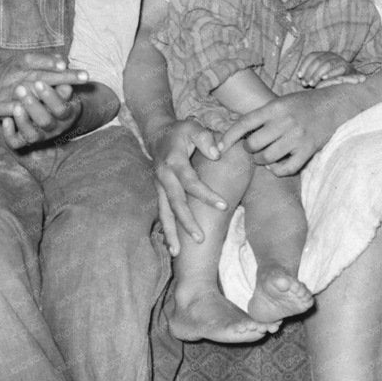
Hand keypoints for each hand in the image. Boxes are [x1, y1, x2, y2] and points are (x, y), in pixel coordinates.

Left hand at [0, 53, 86, 148]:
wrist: (21, 95)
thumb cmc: (41, 83)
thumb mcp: (49, 75)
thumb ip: (55, 71)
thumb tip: (62, 64)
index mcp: (65, 111)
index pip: (61, 108)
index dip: (51, 97)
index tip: (38, 82)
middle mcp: (53, 126)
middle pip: (46, 121)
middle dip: (34, 106)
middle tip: (20, 89)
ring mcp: (38, 134)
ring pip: (31, 135)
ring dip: (22, 120)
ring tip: (15, 106)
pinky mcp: (22, 139)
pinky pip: (16, 142)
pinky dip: (9, 133)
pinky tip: (6, 119)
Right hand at [148, 117, 224, 255]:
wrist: (157, 134)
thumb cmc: (180, 132)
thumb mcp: (193, 128)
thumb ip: (206, 139)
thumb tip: (218, 153)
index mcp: (174, 162)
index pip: (191, 182)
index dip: (206, 194)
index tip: (224, 206)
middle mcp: (164, 177)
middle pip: (175, 203)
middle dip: (187, 222)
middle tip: (201, 239)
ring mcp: (159, 187)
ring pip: (164, 212)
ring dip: (171, 233)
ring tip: (177, 253)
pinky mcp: (159, 193)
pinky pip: (163, 213)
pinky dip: (167, 230)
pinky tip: (173, 247)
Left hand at [217, 86, 349, 176]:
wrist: (336, 105)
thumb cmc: (305, 103)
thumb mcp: (282, 102)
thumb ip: (263, 115)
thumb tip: (239, 132)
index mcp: (275, 107)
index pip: (244, 123)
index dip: (228, 137)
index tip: (219, 148)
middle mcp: (284, 121)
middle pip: (253, 144)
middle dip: (249, 149)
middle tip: (253, 148)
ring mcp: (297, 137)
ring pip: (267, 158)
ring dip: (261, 161)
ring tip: (264, 156)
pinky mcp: (308, 150)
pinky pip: (286, 168)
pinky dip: (277, 170)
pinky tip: (276, 166)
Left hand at [295, 51, 353, 87]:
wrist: (353, 80)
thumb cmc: (332, 79)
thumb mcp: (320, 75)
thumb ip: (311, 74)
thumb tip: (301, 78)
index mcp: (324, 55)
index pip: (312, 56)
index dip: (304, 65)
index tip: (299, 76)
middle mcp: (332, 55)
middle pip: (318, 60)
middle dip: (309, 73)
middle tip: (304, 83)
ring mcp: (340, 60)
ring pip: (327, 64)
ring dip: (317, 74)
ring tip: (312, 84)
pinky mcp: (347, 67)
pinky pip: (338, 69)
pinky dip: (330, 73)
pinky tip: (324, 78)